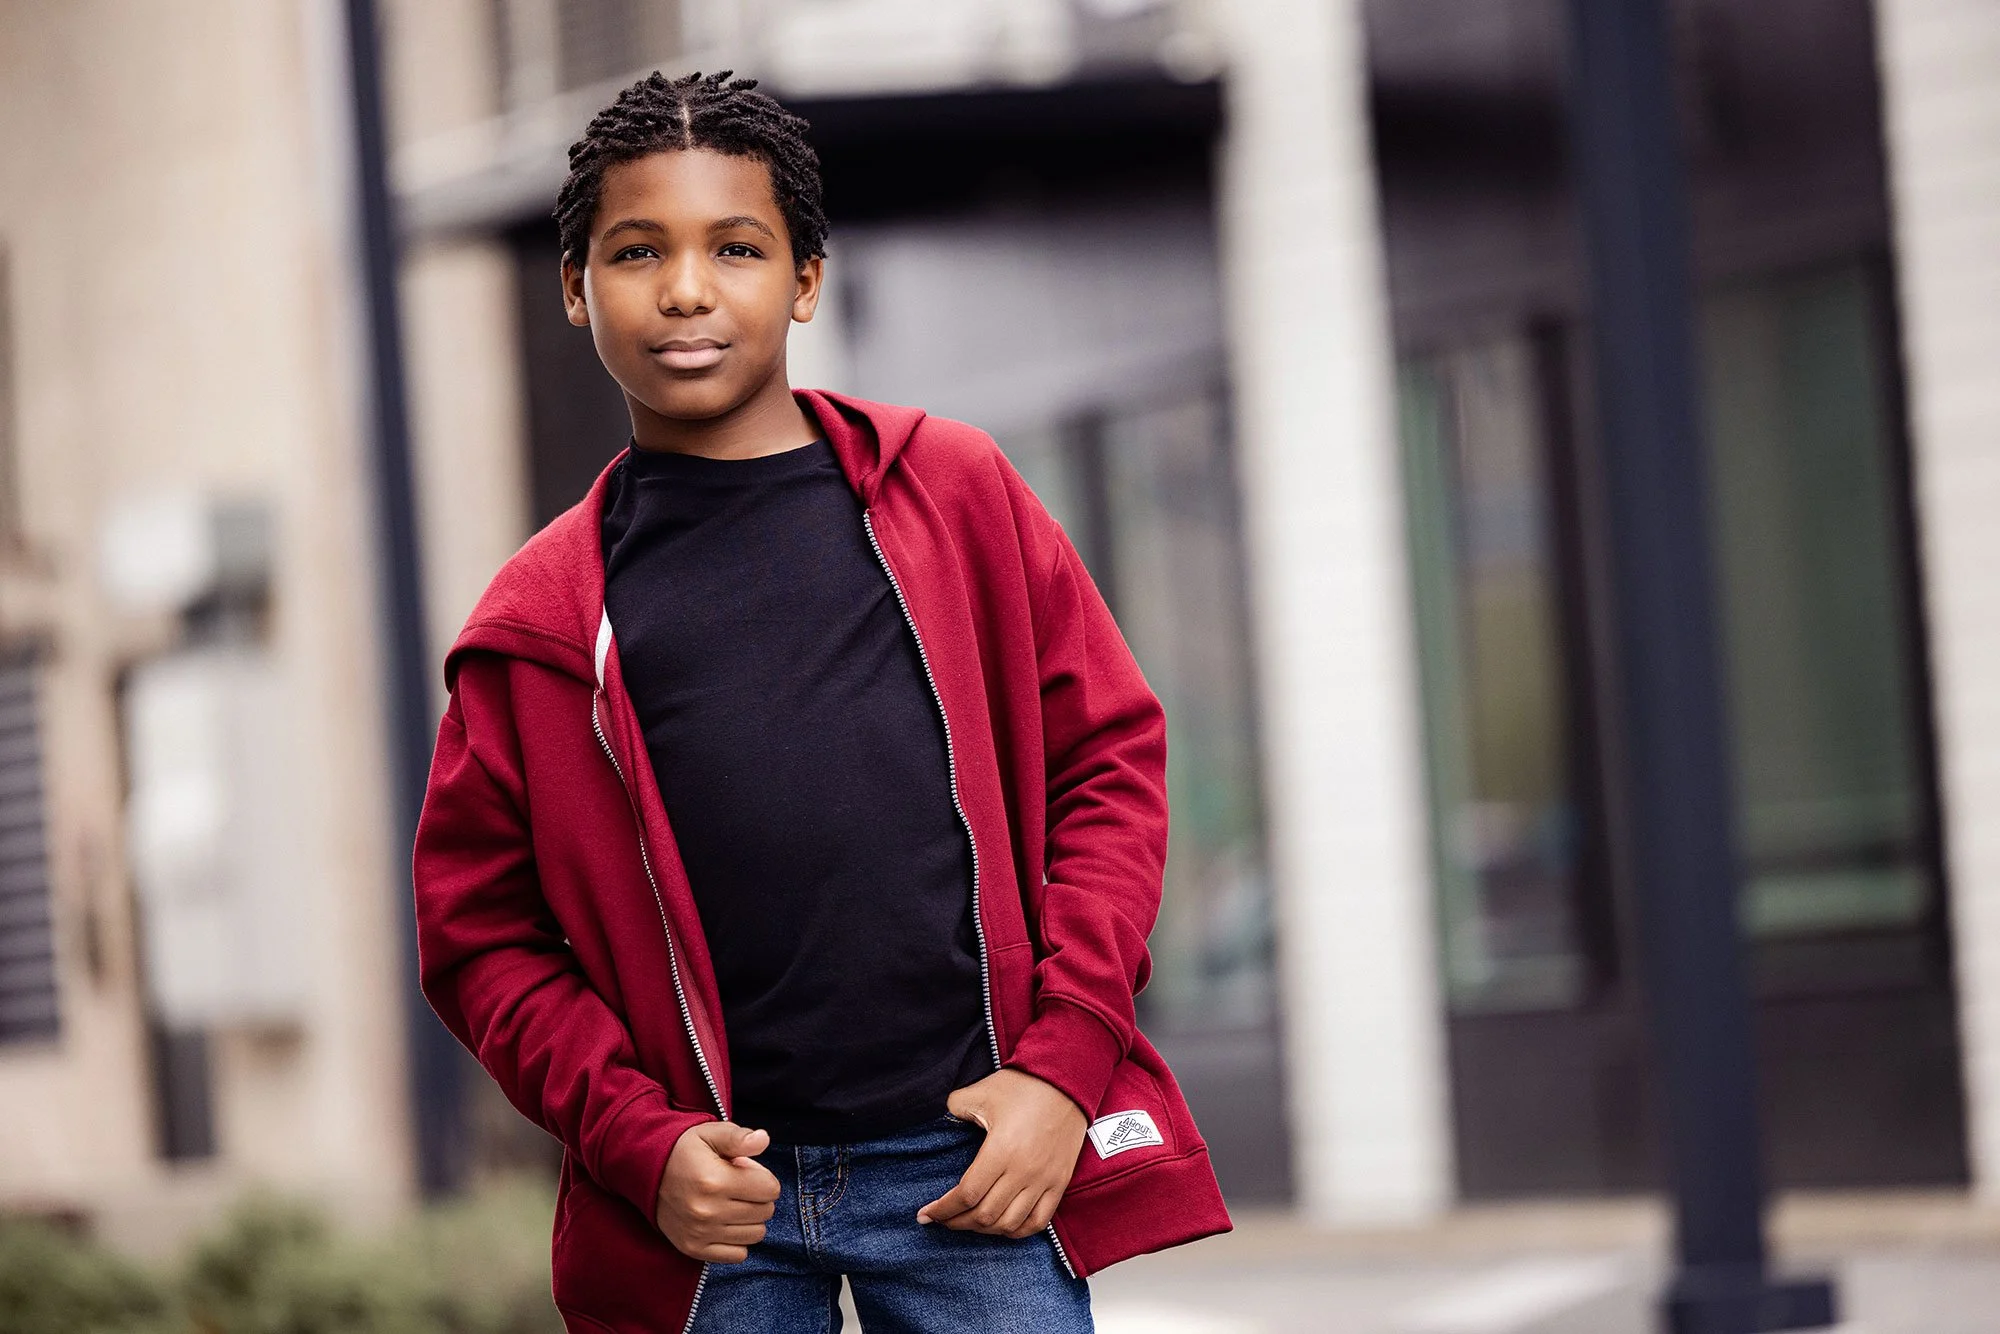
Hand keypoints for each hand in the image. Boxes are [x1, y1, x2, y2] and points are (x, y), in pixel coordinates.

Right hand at [655, 1122, 780, 1262]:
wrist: (646, 1174)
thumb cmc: (684, 1152)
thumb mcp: (710, 1134)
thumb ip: (739, 1137)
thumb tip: (763, 1140)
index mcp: (715, 1180)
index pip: (770, 1189)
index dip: (763, 1177)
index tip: (746, 1171)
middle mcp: (708, 1211)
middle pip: (765, 1212)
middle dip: (759, 1197)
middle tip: (738, 1186)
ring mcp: (700, 1234)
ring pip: (756, 1234)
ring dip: (750, 1219)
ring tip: (731, 1203)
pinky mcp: (694, 1249)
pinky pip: (738, 1254)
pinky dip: (738, 1240)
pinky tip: (725, 1222)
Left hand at [917, 1068, 1086, 1238]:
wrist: (1068, 1082)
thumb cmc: (1023, 1086)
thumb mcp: (982, 1092)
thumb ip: (956, 1108)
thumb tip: (943, 1121)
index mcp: (1000, 1150)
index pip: (966, 1195)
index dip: (942, 1210)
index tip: (925, 1215)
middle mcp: (1023, 1172)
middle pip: (984, 1216)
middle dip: (957, 1222)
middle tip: (942, 1219)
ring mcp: (1044, 1181)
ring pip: (1009, 1224)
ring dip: (984, 1230)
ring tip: (968, 1222)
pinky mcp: (1059, 1183)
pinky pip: (1038, 1222)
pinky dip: (1016, 1231)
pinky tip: (1001, 1226)